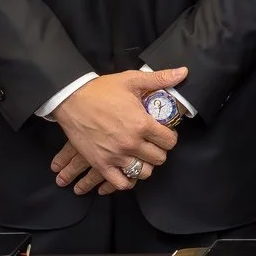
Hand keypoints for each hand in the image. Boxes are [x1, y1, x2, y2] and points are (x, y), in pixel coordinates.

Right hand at [50, 68, 184, 195]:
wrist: (71, 99)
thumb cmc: (102, 90)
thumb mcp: (132, 80)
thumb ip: (160, 78)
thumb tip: (183, 72)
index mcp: (142, 123)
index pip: (169, 141)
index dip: (169, 137)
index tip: (163, 133)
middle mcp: (131, 143)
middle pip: (159, 158)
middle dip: (159, 150)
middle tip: (152, 143)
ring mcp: (115, 156)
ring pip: (143, 173)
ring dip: (145, 165)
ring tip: (141, 156)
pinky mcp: (100, 164)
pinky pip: (120, 183)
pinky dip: (126, 180)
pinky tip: (127, 170)